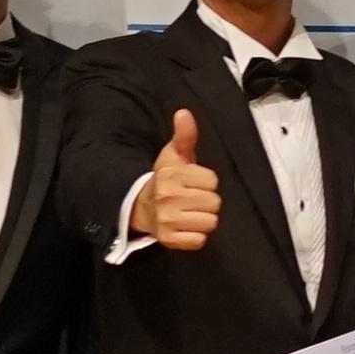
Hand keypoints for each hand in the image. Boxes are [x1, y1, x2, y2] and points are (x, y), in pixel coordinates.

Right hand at [143, 108, 221, 250]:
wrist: (140, 206)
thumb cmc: (165, 179)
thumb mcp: (174, 155)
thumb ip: (184, 136)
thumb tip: (184, 113)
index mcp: (171, 175)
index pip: (212, 181)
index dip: (206, 182)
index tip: (193, 183)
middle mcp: (167, 197)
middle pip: (214, 203)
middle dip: (207, 201)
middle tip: (192, 199)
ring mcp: (167, 220)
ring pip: (210, 222)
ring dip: (204, 219)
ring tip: (190, 212)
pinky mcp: (169, 239)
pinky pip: (199, 240)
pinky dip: (196, 236)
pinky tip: (186, 226)